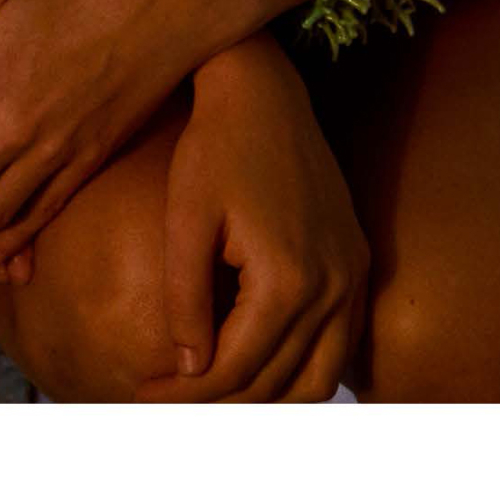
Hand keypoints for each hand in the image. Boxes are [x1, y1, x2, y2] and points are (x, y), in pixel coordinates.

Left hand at [134, 37, 366, 402]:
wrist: (264, 94)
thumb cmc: (214, 149)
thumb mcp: (185, 221)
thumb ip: (186, 299)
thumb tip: (188, 370)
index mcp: (287, 279)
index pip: (235, 366)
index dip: (185, 392)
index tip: (141, 394)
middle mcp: (333, 286)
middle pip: (278, 382)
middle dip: (221, 404)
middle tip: (168, 405)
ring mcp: (354, 277)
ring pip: (320, 377)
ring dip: (268, 400)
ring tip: (211, 399)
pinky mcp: (358, 264)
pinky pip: (340, 344)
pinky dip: (302, 371)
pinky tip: (258, 372)